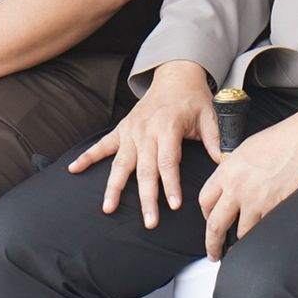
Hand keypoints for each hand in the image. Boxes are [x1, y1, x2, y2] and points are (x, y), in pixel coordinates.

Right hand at [69, 60, 219, 227]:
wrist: (175, 75)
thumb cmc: (193, 98)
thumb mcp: (210, 115)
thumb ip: (215, 140)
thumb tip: (224, 162)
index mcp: (168, 127)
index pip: (168, 162)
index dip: (170, 185)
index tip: (172, 205)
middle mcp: (146, 130)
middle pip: (145, 169)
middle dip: (146, 197)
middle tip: (149, 221)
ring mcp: (131, 131)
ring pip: (121, 163)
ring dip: (114, 187)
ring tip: (108, 208)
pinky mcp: (122, 130)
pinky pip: (102, 145)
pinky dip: (87, 157)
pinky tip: (73, 169)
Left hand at [197, 109, 297, 259]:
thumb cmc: (281, 139)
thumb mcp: (246, 149)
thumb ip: (233, 170)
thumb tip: (229, 184)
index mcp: (227, 171)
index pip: (205, 201)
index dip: (205, 215)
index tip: (209, 220)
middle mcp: (238, 189)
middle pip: (216, 225)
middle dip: (212, 244)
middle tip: (214, 253)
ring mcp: (257, 201)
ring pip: (241, 233)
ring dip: (242, 240)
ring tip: (244, 246)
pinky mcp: (276, 208)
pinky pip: (264, 229)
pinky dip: (264, 232)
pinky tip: (265, 233)